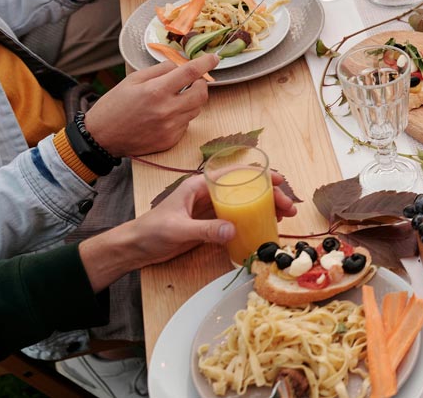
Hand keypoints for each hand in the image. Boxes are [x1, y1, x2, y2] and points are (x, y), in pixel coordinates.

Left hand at [79, 172, 298, 291]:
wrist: (134, 248)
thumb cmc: (150, 232)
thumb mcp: (178, 229)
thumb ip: (205, 229)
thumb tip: (234, 229)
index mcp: (199, 186)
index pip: (234, 175)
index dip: (259, 175)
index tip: (279, 181)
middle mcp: (208, 194)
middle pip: (244, 189)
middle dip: (269, 194)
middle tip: (289, 207)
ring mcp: (210, 210)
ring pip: (244, 203)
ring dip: (265, 207)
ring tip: (284, 217)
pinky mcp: (210, 224)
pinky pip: (237, 218)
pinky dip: (254, 220)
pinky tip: (266, 227)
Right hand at [84, 55, 219, 156]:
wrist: (101, 138)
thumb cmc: (114, 105)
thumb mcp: (133, 80)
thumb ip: (160, 71)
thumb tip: (181, 65)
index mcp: (156, 91)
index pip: (190, 73)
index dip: (206, 63)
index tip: (214, 58)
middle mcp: (167, 110)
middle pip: (201, 93)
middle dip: (201, 84)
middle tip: (191, 81)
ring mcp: (171, 127)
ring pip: (196, 109)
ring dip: (190, 100)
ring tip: (172, 99)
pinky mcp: (171, 140)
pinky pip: (186, 124)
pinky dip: (180, 116)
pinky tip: (164, 116)